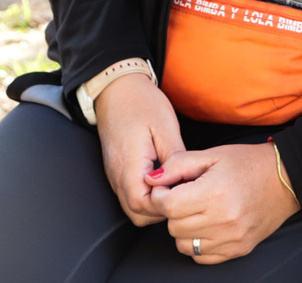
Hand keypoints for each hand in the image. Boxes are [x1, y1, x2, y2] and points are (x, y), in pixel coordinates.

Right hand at [94, 72, 185, 225]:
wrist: (116, 88)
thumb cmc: (141, 103)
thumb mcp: (166, 127)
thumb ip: (175, 159)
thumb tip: (185, 182)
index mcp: (129, 166)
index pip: (143, 205)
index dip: (165, 205)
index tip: (183, 192)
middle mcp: (118, 176)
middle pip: (137, 213)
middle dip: (161, 210)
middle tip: (182, 192)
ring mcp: (115, 175)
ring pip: (133, 207)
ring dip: (154, 204)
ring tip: (175, 186)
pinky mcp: (118, 171)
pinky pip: (131, 194)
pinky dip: (147, 195)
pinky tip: (164, 181)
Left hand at [148, 142, 299, 263]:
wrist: (287, 178)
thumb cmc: (249, 163)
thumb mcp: (213, 155)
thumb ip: (178, 165)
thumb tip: (151, 179)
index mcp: (215, 192)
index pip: (169, 205)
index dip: (162, 195)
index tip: (168, 188)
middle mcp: (223, 219)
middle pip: (174, 226)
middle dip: (173, 211)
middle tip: (186, 196)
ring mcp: (232, 238)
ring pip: (184, 245)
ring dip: (184, 229)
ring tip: (198, 211)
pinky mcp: (239, 249)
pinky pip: (202, 257)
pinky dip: (198, 243)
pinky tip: (208, 226)